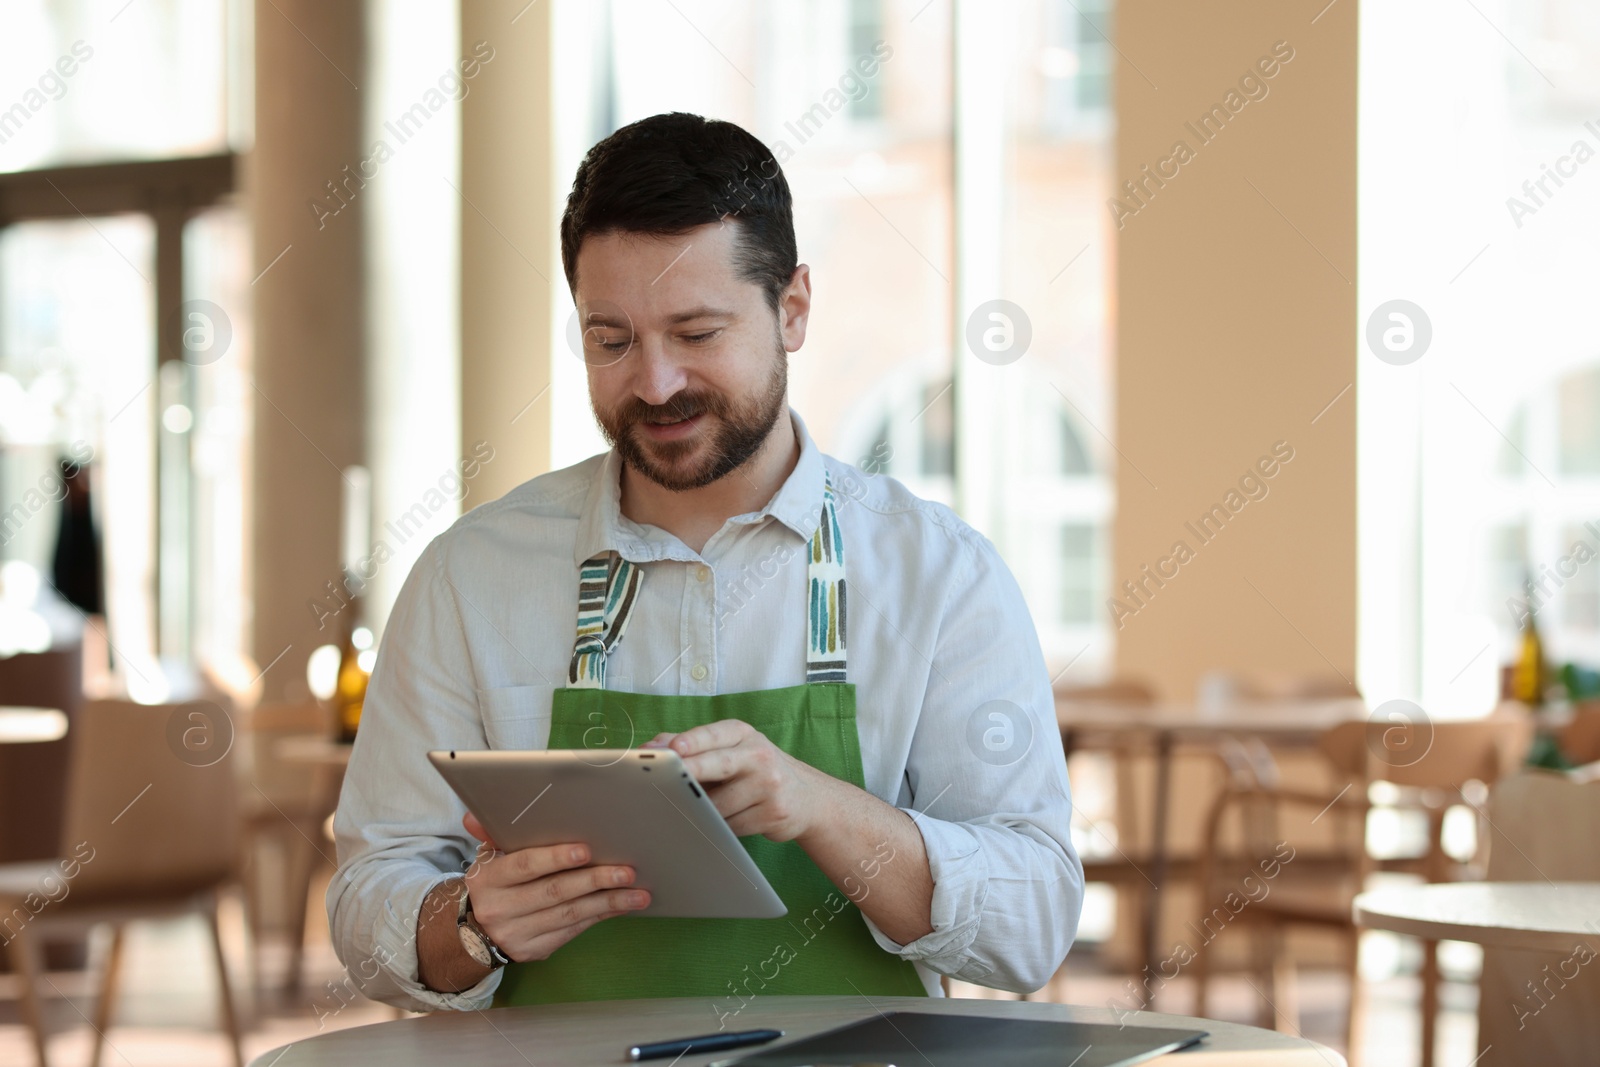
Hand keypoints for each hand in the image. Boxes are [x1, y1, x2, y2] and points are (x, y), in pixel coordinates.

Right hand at [459, 812, 650, 961]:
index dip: (555, 858)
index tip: (587, 851)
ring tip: (638, 893)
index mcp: (488, 879)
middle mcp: (499, 909)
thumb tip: (476, 812)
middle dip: (594, 881)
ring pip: (569, 916)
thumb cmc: (492, 882)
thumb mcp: (487, 857)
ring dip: (608, 903)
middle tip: (626, 871)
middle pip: (554, 892)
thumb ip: (491, 833)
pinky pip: (573, 931)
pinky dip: (601, 916)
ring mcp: (516, 934)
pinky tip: (623, 905)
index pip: (524, 866)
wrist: (471, 932)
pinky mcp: (533, 951)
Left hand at [646, 721, 835, 842]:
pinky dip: (719, 828)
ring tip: (697, 810)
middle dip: (691, 771)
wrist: (805, 797)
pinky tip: (722, 823)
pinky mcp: (774, 814)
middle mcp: (759, 755)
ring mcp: (769, 785)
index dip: (693, 742)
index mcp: (742, 734)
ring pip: (720, 805)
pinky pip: (732, 827)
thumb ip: (690, 746)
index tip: (673, 749)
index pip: (715, 735)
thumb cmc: (754, 770)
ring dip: (702, 812)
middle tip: (664, 780)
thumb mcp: (729, 749)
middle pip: (719, 764)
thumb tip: (651, 746)